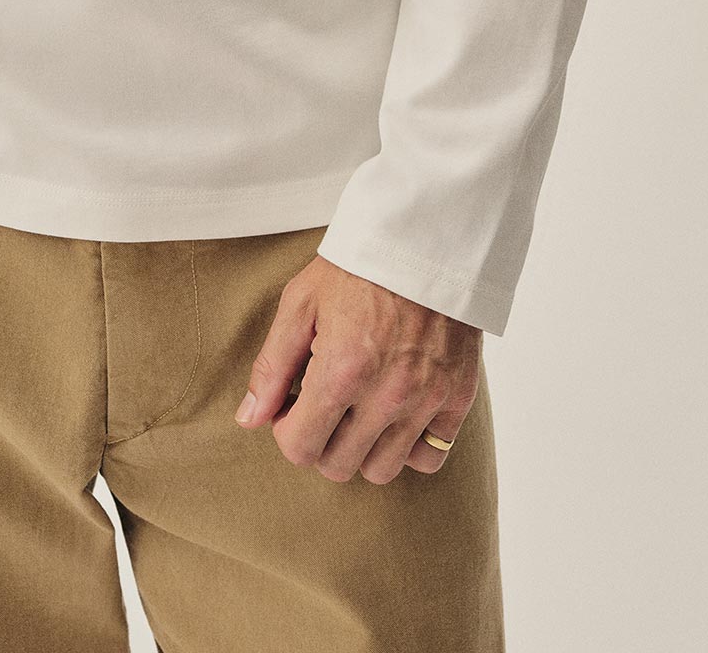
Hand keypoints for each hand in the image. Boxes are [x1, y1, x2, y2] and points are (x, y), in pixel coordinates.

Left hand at [233, 254, 480, 483]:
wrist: (424, 237)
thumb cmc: (356, 267)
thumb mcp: (301, 303)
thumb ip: (272, 367)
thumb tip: (249, 420)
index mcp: (342, 370)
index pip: (300, 449)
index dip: (287, 431)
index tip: (293, 407)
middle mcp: (387, 394)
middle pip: (338, 466)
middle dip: (320, 441)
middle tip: (324, 405)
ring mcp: (427, 399)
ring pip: (383, 470)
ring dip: (362, 449)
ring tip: (358, 410)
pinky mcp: (458, 397)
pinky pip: (429, 458)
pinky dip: (409, 446)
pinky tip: (395, 414)